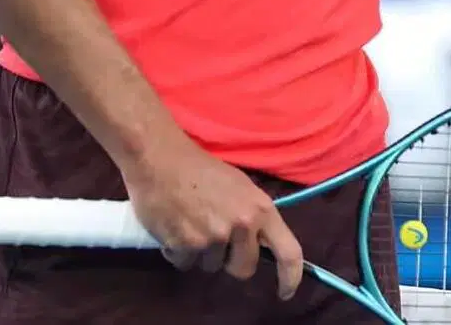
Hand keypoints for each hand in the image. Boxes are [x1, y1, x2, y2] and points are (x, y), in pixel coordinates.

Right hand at [122, 132, 304, 297]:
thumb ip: (253, 215)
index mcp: (261, 209)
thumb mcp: (240, 186)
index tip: (285, 292)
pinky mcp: (185, 246)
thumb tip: (261, 243)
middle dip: (230, 261)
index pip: (289, 251)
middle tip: (217, 239)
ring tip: (190, 222)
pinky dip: (178, 251)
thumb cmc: (200, 169)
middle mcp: (241, 225)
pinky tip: (174, 227)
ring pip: (211, 266)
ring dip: (200, 253)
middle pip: (244, 268)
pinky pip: (185, 263)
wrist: (159, 158)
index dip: (290, 277)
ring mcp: (213, 237)